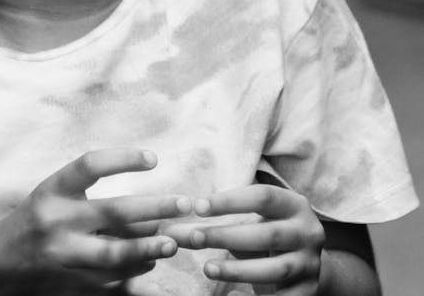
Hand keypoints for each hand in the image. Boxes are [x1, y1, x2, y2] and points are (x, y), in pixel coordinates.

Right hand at [0, 148, 189, 284]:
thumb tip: (143, 206)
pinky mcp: (70, 282)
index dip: (122, 159)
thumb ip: (89, 196)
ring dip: (149, 247)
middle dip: (154, 208)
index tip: (154, 158)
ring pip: (114, 253)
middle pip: (113, 211)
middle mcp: (57, 221)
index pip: (90, 166)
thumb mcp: (52, 196)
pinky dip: (135, 269)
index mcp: (52, 190)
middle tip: (186, 203)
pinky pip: (109, 278)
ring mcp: (64, 255)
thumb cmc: (31, 220)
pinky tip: (154, 259)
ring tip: (175, 241)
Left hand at [166, 184, 324, 294]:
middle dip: (228, 236)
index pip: (262, 196)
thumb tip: (171, 232)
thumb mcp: (249, 221)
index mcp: (294, 204)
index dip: (230, 201)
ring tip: (207, 268)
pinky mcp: (308, 291)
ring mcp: (311, 263)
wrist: (305, 263)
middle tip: (195, 238)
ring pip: (275, 269)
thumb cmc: (266, 233)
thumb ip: (214, 224)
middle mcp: (308, 232)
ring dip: (238, 270)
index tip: (197, 206)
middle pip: (267, 234)